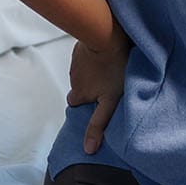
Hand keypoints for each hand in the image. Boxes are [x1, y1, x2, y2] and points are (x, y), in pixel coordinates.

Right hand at [66, 19, 132, 153]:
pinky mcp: (80, 46)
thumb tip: (88, 149)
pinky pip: (85, 54)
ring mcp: (75, 61)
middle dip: (90, 85)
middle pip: (80, 86)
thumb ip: (98, 124)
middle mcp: (72, 79)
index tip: (97, 99)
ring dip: (94, 69)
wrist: (106, 35)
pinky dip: (94, 55)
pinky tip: (107, 53)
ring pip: (83, 70)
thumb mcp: (110, 101)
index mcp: (78, 93)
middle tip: (108, 81)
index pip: (76, 103)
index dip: (85, 102)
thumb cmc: (113, 69)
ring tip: (111, 66)